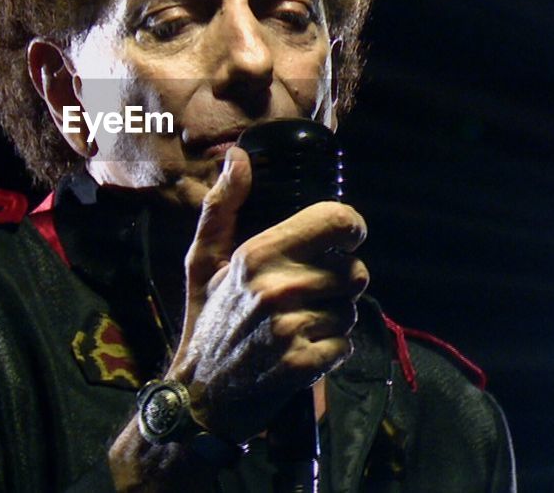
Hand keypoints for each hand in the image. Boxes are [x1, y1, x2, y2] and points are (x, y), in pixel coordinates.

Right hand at [169, 146, 369, 441]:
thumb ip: (224, 206)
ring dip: (334, 319)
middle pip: (354, 270)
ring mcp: (290, 327)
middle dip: (338, 284)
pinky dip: (331, 351)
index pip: (338, 220)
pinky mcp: (302, 364)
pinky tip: (303, 351)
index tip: (343, 241)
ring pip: (351, 309)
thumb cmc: (207, 321)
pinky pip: (346, 345)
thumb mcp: (204, 260)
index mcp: (257, 253)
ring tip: (300, 325)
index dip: (350, 229)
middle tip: (306, 296)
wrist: (200, 396)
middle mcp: (276, 286)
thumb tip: (237, 157)